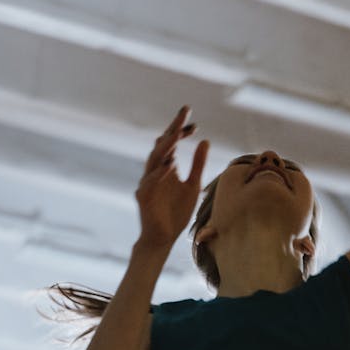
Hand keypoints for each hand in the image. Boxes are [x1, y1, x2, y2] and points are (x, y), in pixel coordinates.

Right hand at [135, 106, 208, 247]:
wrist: (164, 238)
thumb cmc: (176, 212)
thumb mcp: (193, 185)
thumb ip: (198, 164)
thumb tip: (205, 141)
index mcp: (167, 166)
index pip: (172, 143)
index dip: (181, 131)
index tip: (195, 125)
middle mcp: (155, 171)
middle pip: (162, 145)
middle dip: (173, 128)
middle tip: (184, 112)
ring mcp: (148, 183)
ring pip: (154, 160)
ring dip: (166, 146)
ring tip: (177, 134)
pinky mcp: (144, 197)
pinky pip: (149, 182)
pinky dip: (159, 173)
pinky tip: (171, 165)